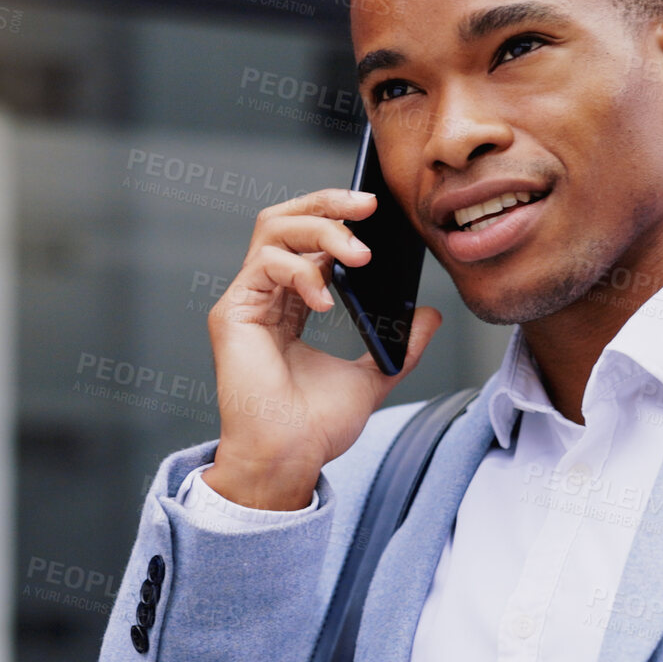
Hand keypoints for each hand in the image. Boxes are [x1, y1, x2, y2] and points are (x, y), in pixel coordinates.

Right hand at [203, 188, 440, 508]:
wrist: (288, 459)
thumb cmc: (315, 428)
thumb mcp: (373, 377)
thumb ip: (400, 345)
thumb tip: (429, 315)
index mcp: (290, 305)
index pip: (307, 240)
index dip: (337, 217)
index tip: (377, 211)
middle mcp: (264, 296)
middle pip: (285, 219)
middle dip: (327, 202)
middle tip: (369, 204)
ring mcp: (246, 301)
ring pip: (273, 229)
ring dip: (321, 229)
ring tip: (358, 254)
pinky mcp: (233, 313)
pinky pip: (265, 264)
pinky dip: (301, 270)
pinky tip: (325, 298)